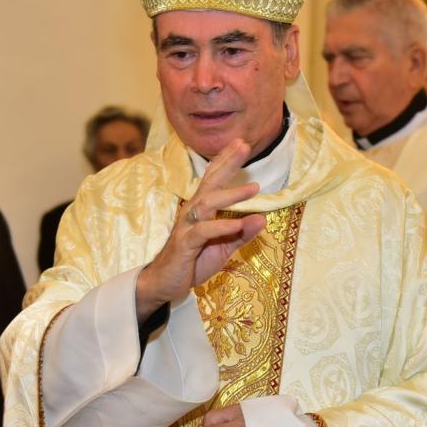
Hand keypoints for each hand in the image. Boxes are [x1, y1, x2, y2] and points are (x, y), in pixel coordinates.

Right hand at [135, 139, 265, 319]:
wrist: (164, 284)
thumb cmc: (192, 262)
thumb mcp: (223, 249)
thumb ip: (242, 234)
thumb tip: (262, 219)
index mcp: (202, 210)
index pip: (214, 180)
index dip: (226, 160)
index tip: (241, 142)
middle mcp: (193, 212)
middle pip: (210, 182)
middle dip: (227, 163)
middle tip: (244, 146)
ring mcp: (188, 227)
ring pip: (207, 203)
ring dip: (231, 195)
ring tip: (254, 188)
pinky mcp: (185, 244)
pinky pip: (203, 231)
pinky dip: (221, 227)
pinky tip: (237, 224)